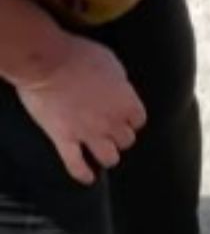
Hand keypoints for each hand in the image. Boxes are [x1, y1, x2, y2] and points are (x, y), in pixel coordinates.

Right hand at [13, 34, 145, 183]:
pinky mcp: (64, 139)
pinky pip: (76, 164)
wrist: (47, 61)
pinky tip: (87, 178)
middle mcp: (112, 123)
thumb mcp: (112, 63)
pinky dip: (82, 173)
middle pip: (126, 141)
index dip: (131, 119)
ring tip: (103, 152)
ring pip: (109, 157)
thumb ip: (120, 83)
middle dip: (120, 136)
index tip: (125, 116)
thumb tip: (120, 90)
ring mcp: (88, 134)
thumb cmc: (79, 55)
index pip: (139, 120)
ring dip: (108, 155)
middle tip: (112, 132)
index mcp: (127, 104)